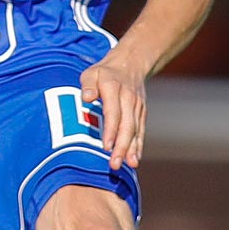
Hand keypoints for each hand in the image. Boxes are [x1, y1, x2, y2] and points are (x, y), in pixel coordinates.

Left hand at [80, 53, 147, 169]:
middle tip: (115, 164)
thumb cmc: (103, 72)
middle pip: (127, 125)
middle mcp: (129, 99)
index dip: (110, 130)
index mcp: (113, 88)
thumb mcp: (91, 73)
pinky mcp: (141, 113)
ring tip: (129, 165)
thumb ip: (88, 84)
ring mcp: (137, 106)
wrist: (130, 64)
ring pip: (135, 130)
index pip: (113, 112)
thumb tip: (87, 98)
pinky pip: (140, 131)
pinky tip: (135, 160)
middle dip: (121, 146)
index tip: (106, 147)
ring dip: (132, 149)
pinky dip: (138, 145)